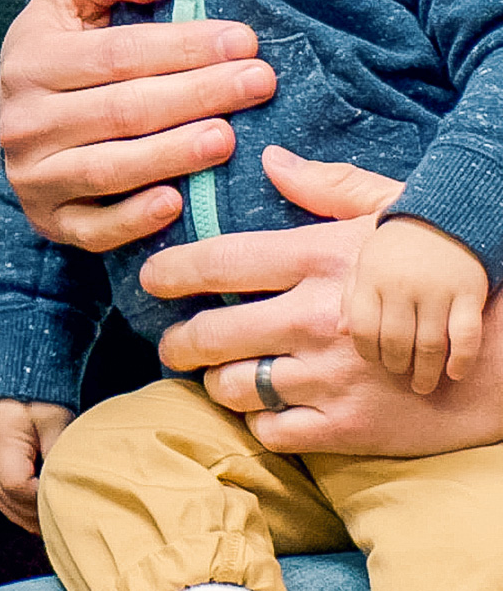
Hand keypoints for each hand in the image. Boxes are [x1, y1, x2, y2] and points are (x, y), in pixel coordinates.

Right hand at [0, 0, 275, 251]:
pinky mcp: (49, 219)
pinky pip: (94, 228)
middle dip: (198, 94)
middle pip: (122, 110)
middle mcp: (24, 120)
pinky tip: (177, 204)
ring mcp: (33, 174)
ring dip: (174, 155)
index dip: (181, 47)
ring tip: (229, 137)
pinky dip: (135, 220)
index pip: (115, 54)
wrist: (23, 115)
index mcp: (30, 60)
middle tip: (258, 83)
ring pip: (111, 168)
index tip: (242, 40)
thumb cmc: (61, 48)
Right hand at [0, 399, 72, 535]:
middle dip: (31, 512)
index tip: (60, 499)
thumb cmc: (42, 398)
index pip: (14, 483)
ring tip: (46, 522)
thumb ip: (59, 456)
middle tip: (57, 519)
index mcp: (3, 439)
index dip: (37, 498)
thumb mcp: (57, 423)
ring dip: (21, 513)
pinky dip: (14, 505)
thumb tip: (67, 488)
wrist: (24, 379)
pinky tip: (32, 513)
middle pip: (3, 496)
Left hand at [152, 148, 502, 454]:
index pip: (218, 262)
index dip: (169, 272)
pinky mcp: (350, 427)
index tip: (148, 279)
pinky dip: (258, 423)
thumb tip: (269, 158)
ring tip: (216, 375)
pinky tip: (263, 409)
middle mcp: (315, 318)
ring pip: (232, 387)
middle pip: (211, 335)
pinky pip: (272, 432)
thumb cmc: (442, 272)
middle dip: (176, 343)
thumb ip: (325, 186)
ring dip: (215, 383)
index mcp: (317, 260)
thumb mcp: (390, 212)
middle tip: (170, 345)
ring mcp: (330, 377)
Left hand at [345, 214, 489, 395]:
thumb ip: (350, 292)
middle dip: (395, 364)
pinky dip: (461, 360)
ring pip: (429, 344)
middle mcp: (402, 284)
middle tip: (398, 373)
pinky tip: (455, 374)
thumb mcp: (363, 257)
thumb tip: (339, 331)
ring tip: (422, 385)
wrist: (445, 216)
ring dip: (425, 371)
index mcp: (372, 275)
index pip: (362, 326)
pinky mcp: (468, 295)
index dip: (365, 350)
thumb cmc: (397, 243)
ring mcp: (437, 290)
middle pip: (395, 340)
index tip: (371, 360)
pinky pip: (466, 336)